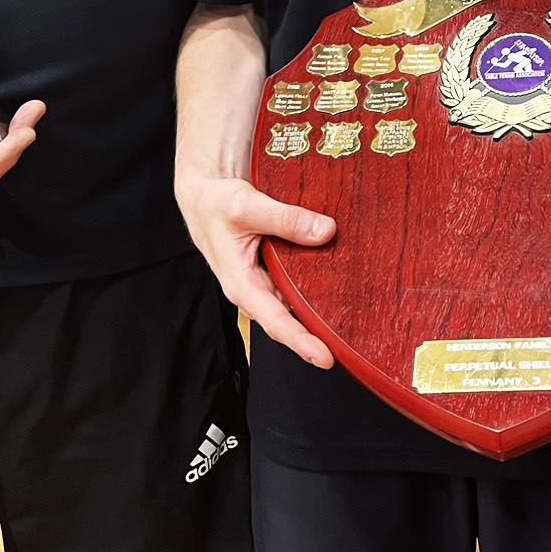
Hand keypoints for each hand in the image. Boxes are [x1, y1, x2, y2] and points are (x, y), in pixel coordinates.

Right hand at [177, 170, 336, 367]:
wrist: (203, 194)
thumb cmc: (215, 203)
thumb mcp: (248, 206)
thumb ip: (286, 219)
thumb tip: (325, 232)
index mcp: (241, 283)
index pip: (275, 321)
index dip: (300, 341)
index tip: (325, 357)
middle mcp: (252, 288)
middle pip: (287, 319)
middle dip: (315, 335)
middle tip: (348, 346)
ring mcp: (262, 279)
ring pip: (293, 300)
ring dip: (316, 310)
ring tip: (347, 321)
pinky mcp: (270, 267)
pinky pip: (294, 281)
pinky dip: (313, 284)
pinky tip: (335, 283)